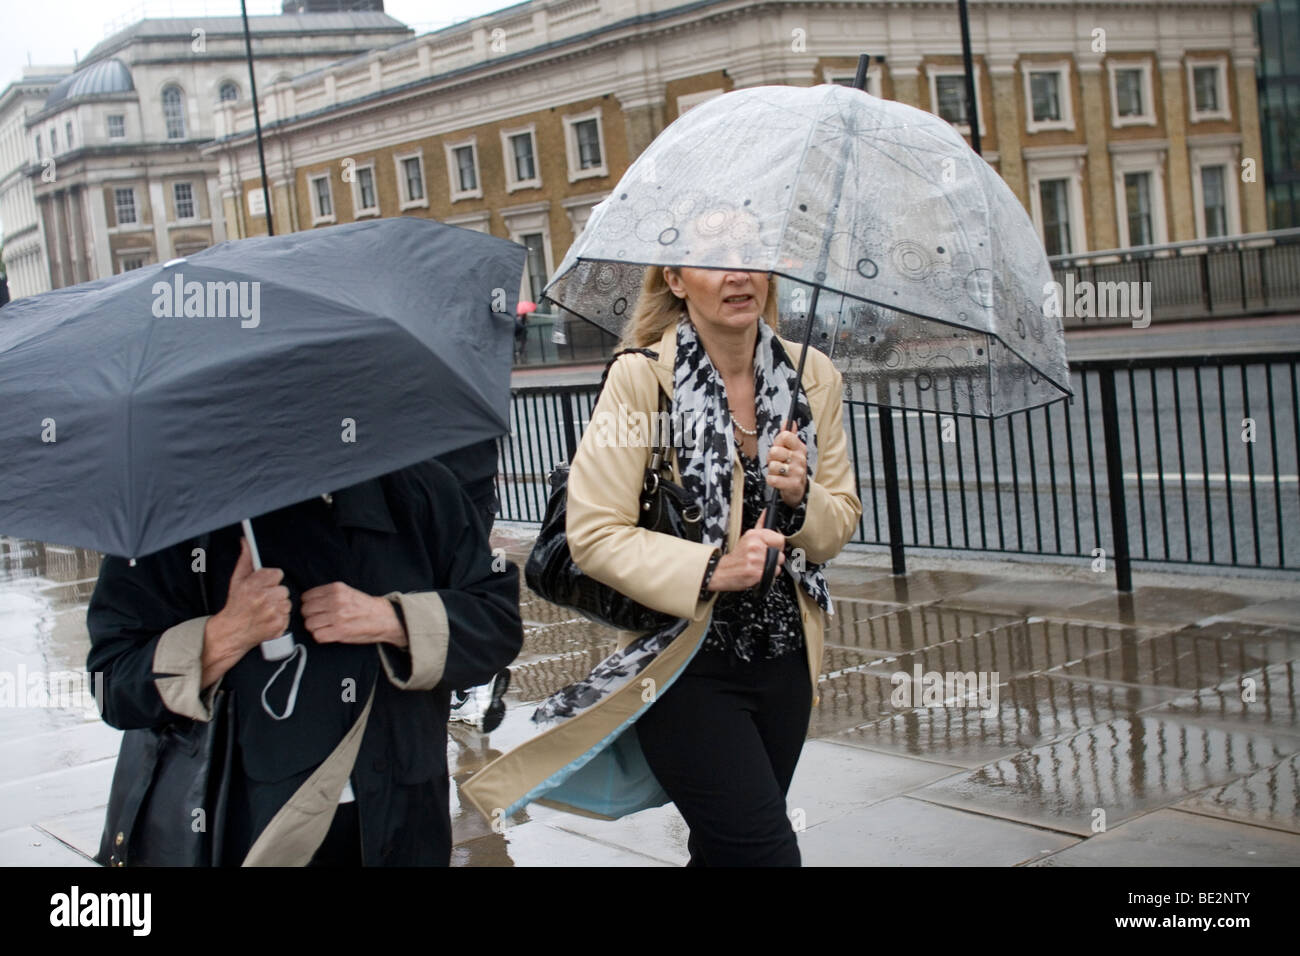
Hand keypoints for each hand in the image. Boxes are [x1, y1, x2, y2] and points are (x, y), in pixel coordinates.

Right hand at [208, 537, 290, 653]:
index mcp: (253, 586)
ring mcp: (272, 613)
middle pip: (283, 589)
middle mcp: (264, 599)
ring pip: (287, 602)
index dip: (270, 579)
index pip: (277, 574)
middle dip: (274, 593)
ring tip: (264, 609)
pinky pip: (288, 615)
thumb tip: (246, 541)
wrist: (232, 631)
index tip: (263, 585)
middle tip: (262, 599)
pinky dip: (280, 617)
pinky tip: (268, 618)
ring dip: (278, 605)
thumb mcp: (237, 580)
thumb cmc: (236, 604)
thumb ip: (245, 559)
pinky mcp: (279, 625)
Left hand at [301, 581, 405, 646]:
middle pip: (306, 611)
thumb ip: (329, 594)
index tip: (315, 609)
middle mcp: (336, 601)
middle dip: (310, 616)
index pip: (307, 597)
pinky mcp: (340, 631)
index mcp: (337, 589)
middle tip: (320, 620)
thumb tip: (308, 602)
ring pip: (309, 624)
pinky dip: (321, 637)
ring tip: (325, 627)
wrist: (384, 618)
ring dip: (315, 628)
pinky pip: (317, 636)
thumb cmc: (365, 607)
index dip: (309, 605)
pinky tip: (329, 634)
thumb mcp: (347, 592)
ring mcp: (337, 616)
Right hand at [706, 508, 784, 591]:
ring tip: (759, 566)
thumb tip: (767, 511)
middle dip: (774, 559)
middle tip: (762, 559)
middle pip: (780, 555)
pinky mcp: (755, 573)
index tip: (769, 549)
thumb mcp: (747, 537)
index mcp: (754, 535)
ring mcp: (755, 560)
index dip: (777, 546)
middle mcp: (754, 546)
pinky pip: (772, 575)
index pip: (780, 539)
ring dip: (770, 569)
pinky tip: (757, 572)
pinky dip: (767, 576)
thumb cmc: (737, 555)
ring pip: (777, 566)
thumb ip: (761, 524)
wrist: (722, 570)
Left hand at [766, 424, 807, 508]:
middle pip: (774, 451)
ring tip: (778, 473)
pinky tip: (777, 481)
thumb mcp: (792, 450)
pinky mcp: (792, 484)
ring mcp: (797, 472)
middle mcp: (800, 458)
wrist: (799, 489)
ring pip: (772, 466)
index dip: (777, 442)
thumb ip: (789, 435)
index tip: (779, 448)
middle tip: (777, 463)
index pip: (785, 435)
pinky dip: (771, 480)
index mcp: (800, 448)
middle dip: (771, 458)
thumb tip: (789, 421)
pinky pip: (772, 479)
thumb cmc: (791, 467)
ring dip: (771, 471)